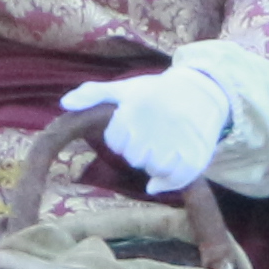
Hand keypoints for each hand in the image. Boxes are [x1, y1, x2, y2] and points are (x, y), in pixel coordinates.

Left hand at [60, 64, 235, 195]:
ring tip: (166, 146)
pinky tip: (171, 167)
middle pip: (134, 157)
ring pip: (153, 169)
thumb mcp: (126, 88)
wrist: (204, 91)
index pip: (116, 141)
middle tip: (153, 136)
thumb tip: (64, 104)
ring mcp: (178, 140)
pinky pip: (176, 178)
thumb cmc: (158, 92)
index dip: (123, 137)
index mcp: (136, 107)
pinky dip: (171, 179)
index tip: (137, 125)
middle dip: (140, 150)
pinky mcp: (196, 154)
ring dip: (156, 163)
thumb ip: (93, 93)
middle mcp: (156, 124)